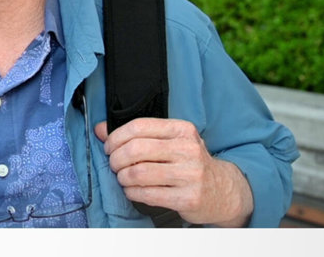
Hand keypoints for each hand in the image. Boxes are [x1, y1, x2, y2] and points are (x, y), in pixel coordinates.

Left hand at [94, 118, 252, 226]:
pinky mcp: (188, 197)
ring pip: (139, 173)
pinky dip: (132, 192)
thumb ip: (137, 134)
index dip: (116, 137)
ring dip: (123, 177)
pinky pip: (148, 194)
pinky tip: (132, 190)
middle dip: (116, 159)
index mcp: (182, 130)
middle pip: (136, 149)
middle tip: (114, 164)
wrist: (223, 190)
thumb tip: (100, 129)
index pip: (139, 126)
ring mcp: (190, 174)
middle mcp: (188, 149)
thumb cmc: (190, 162)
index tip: (109, 147)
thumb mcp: (170, 141)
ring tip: (123, 178)